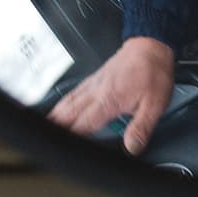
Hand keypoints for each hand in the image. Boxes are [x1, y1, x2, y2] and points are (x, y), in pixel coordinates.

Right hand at [46, 36, 175, 155]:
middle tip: (45, 144)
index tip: (62, 150)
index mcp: (108, 100)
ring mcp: (93, 84)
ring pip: (67, 103)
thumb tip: (133, 147)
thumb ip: (141, 127)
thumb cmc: (153, 71)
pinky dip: (62, 104)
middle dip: (55, 129)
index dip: (71, 138)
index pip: (83, 125)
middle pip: (67, 114)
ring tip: (42, 131)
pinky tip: (59, 110)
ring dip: (55, 117)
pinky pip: (73, 94)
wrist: (151, 46)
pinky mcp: (94, 79)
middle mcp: (95, 92)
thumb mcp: (155, 104)